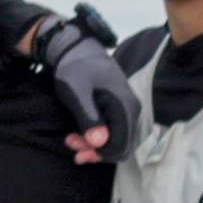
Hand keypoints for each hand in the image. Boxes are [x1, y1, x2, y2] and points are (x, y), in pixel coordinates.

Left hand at [35, 7, 139, 161]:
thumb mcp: (77, 93)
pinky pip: (113, 130)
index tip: (78, 150)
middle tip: (71, 144)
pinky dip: (97, 135)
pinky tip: (79, 132)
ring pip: (116, 138)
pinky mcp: (119, 108)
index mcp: (125, 106)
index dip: (100, 154)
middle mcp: (132, 109)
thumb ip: (89, 117)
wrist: (76, 48)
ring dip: (94, 144)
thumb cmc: (75, 68)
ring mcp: (127, 108)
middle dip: (95, 150)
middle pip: (121, 145)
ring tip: (71, 138)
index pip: (121, 145)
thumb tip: (100, 142)